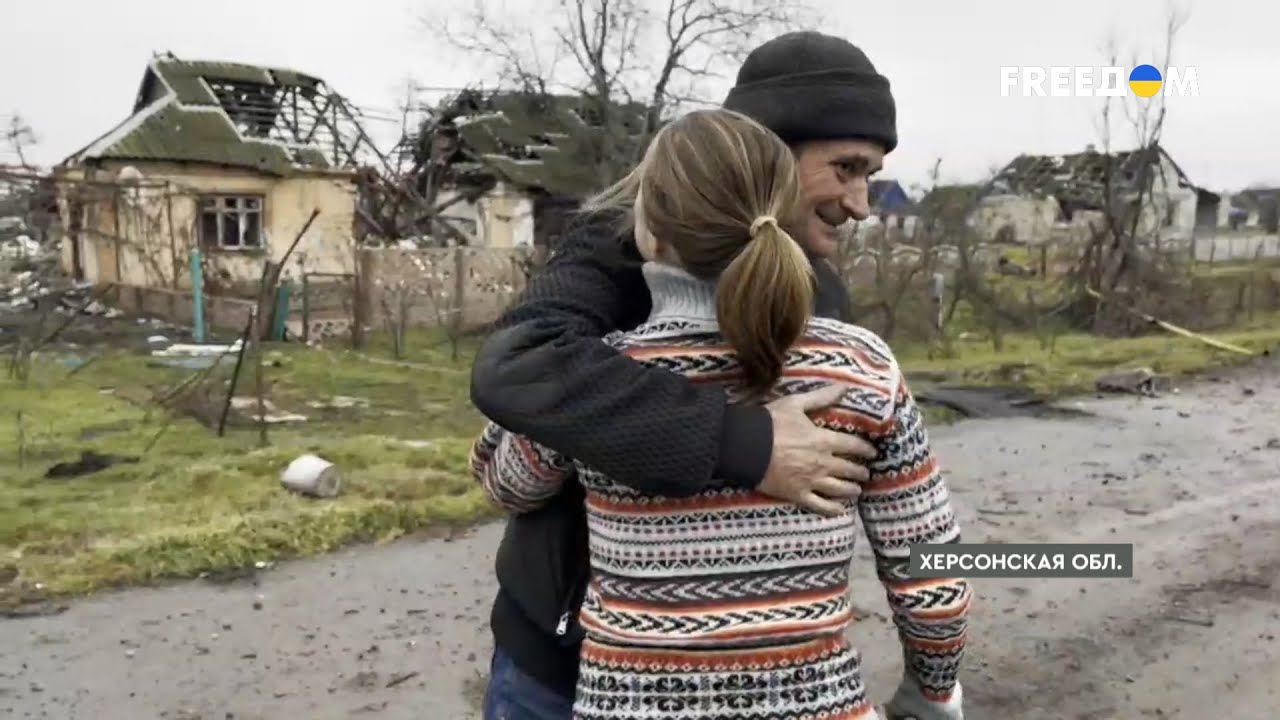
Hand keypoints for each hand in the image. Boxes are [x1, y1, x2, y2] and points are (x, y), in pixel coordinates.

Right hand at [758, 384, 876, 516]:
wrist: (746, 446)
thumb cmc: (770, 422)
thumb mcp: (796, 403)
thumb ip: (822, 397)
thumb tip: (844, 387)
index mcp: (823, 441)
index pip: (853, 446)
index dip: (865, 449)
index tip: (872, 452)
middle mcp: (822, 463)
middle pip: (849, 470)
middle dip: (860, 471)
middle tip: (865, 473)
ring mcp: (811, 481)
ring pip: (839, 489)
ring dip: (851, 489)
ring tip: (857, 490)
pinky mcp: (798, 494)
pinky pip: (820, 505)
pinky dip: (832, 509)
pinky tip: (840, 510)